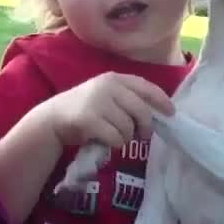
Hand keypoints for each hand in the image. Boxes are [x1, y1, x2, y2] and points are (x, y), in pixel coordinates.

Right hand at [42, 73, 174, 152]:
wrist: (52, 119)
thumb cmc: (84, 109)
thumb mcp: (105, 96)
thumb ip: (127, 99)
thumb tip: (157, 113)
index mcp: (114, 79)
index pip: (146, 87)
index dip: (161, 100)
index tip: (171, 113)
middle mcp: (108, 87)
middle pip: (141, 110)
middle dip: (145, 126)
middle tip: (142, 135)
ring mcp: (98, 102)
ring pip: (129, 127)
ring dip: (126, 137)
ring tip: (116, 136)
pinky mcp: (90, 119)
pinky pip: (116, 137)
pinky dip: (115, 144)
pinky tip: (106, 141)